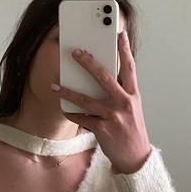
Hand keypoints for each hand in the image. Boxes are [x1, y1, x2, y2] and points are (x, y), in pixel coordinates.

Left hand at [52, 29, 151, 174]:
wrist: (135, 157)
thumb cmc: (131, 130)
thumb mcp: (131, 108)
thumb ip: (120, 92)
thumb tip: (99, 77)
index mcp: (133, 95)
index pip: (129, 67)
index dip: (124, 49)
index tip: (119, 33)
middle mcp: (124, 102)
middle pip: (104, 77)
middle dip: (88, 63)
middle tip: (75, 52)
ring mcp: (113, 116)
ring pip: (86, 99)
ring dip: (68, 91)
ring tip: (55, 86)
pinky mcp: (103, 129)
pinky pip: (81, 119)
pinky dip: (71, 114)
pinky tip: (63, 109)